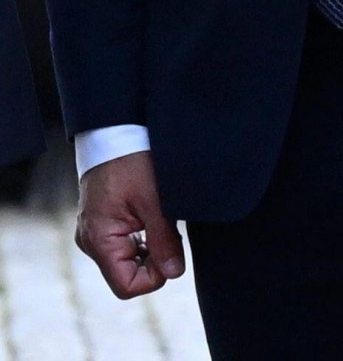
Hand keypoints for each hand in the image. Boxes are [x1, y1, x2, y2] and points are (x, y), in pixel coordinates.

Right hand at [76, 151, 185, 298]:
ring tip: (161, 218)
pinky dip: (142, 236)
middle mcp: (91, 241)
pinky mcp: (102, 222)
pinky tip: (152, 215)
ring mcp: (95, 232)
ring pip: (127, 259)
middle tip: (169, 229)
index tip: (172, 252)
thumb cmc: (132, 161)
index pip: (127, 286)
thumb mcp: (154, 200)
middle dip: (154, 259)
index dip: (155, 277)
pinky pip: (124, 243)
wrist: (115, 132)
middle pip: (127, 274)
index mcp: (99, 240)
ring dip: (149, 247)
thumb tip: (175, 273)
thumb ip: (164, 240)